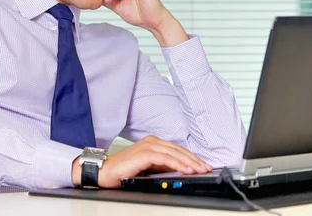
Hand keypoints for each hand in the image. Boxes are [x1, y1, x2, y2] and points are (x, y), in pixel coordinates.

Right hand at [71, 135, 213, 187]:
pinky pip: (165, 158)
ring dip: (189, 162)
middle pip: (179, 150)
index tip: (203, 165)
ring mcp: (148, 145)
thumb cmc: (123, 171)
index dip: (192, 157)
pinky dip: (177, 164)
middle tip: (206, 168)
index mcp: (153, 143)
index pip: (177, 149)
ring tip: (200, 170)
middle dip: (194, 160)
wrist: (104, 171)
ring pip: (174, 153)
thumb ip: (161, 166)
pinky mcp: (145, 153)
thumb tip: (178, 171)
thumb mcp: (148, 168)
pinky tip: (186, 170)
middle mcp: (152, 141)